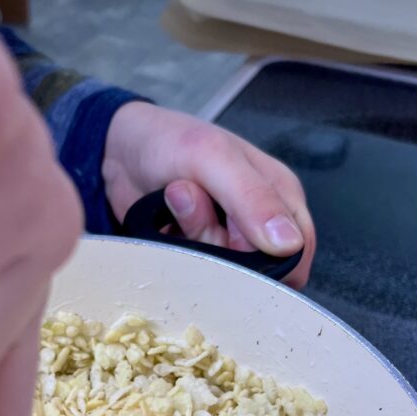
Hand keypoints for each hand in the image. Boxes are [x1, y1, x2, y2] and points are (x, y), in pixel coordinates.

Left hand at [102, 102, 314, 287]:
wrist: (120, 151)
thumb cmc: (172, 141)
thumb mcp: (214, 158)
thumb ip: (253, 198)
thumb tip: (289, 244)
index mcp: (281, 195)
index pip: (296, 253)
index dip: (266, 258)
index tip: (231, 234)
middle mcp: (261, 221)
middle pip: (257, 269)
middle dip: (220, 245)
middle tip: (192, 206)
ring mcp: (227, 240)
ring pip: (224, 273)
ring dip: (193, 239)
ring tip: (176, 203)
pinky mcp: (200, 253)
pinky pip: (198, 274)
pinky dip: (180, 253)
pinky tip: (168, 225)